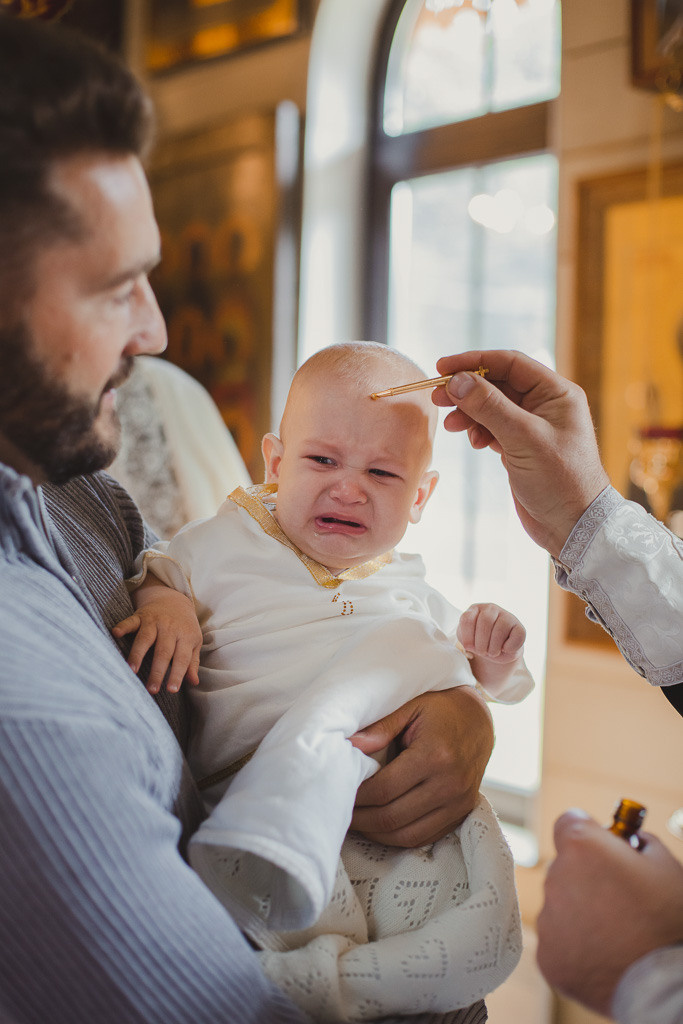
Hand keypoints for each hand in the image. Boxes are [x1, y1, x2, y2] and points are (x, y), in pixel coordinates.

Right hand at [112, 583, 201, 694]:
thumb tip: (194, 682)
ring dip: (138, 654)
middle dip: (157, 671)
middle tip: (151, 689)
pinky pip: (131, 621)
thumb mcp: (193, 642)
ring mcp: (154, 621)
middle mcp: (170, 628)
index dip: (177, 674)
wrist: (174, 600)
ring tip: (131, 670)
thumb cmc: (184, 627)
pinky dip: (123, 627)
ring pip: (146, 639)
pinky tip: (115, 633)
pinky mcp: (141, 616)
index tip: (172, 690)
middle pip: (163, 652)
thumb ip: (192, 662)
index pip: (182, 658)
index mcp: (185, 636)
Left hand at [349, 686, 493, 846]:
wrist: (478, 719)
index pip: (384, 789)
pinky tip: (380, 826)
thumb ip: (380, 727)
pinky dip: (399, 837)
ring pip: (408, 835)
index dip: (357, 796)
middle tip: (340, 811)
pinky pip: (425, 837)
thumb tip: (350, 745)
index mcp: (435, 755)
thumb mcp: (410, 706)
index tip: (339, 791)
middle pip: (393, 817)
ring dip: (377, 833)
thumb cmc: (441, 708)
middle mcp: (450, 783)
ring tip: (357, 821)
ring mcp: (459, 802)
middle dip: (361, 819)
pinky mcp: (462, 812)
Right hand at [432, 350, 609, 555]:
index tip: (443, 367)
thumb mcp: (523, 439)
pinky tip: (473, 442)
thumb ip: (490, 407)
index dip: (475, 361)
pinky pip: (493, 428)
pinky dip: (478, 431)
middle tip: (438, 397)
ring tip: (452, 425)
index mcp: (556, 393)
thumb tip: (458, 380)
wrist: (573, 526)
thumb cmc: (561, 480)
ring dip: (469, 412)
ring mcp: (532, 426)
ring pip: (492, 407)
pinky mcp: (521, 447)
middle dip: (467, 389)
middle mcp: (545, 405)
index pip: (510, 364)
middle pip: (498, 384)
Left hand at [457, 602, 524, 663]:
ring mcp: (507, 616)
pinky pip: (517, 636)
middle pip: (485, 622)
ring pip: (500, 628)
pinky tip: (505, 649)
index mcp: (475, 609)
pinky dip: (509, 647)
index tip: (468, 646)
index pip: (467, 619)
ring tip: (492, 652)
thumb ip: (465, 639)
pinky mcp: (519, 627)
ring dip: (494, 647)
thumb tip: (468, 645)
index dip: (467, 636)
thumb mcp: (468, 640)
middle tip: (482, 652)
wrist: (497, 651)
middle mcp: (491, 609)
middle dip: (481, 642)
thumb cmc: (479, 642)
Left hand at [537, 809, 682, 1016]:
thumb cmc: (668, 921)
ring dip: (580, 913)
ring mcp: (549, 920)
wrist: (664, 984)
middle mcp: (556, 877)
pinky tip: (606, 955)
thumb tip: (626, 842)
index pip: (569, 823)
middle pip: (565, 867)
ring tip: (616, 932)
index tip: (603, 847)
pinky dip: (576, 948)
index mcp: (581, 847)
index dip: (588, 833)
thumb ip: (637, 843)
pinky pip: (559, 942)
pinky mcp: (548, 957)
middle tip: (619, 898)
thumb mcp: (664, 865)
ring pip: (561, 906)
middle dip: (586, 876)